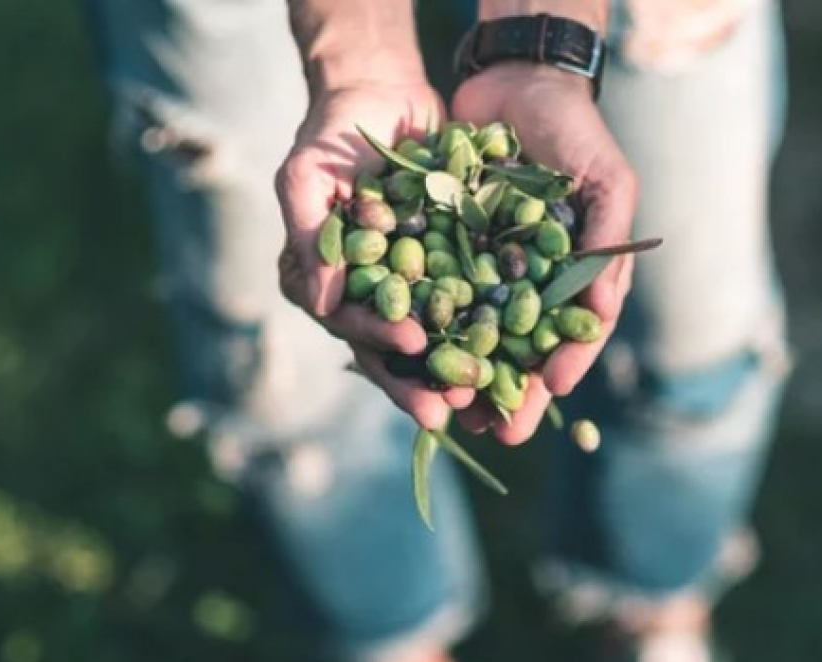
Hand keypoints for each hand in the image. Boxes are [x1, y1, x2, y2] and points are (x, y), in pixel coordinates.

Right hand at [276, 83, 474, 430]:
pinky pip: (467, 305)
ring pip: (432, 338)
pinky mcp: (445, 269)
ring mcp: (406, 285)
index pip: (348, 321)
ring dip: (455, 370)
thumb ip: (308, 236)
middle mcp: (364, 293)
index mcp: (322, 281)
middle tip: (449, 408)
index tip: (410, 341)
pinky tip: (514, 355)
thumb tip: (316, 303)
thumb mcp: (307, 176)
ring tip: (485, 398)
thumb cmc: (332, 133)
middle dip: (419, 379)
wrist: (381, 93)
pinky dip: (487, 331)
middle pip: (391, 347)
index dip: (377, 335)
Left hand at [452, 64, 637, 443]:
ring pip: (473, 330)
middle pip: (519, 346)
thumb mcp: (608, 185)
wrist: (517, 80)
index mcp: (574, 273)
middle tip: (496, 432)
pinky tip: (412, 354)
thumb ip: (606, 249)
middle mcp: (530, 278)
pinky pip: (432, 289)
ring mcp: (485, 265)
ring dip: (463, 372)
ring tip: (450, 411)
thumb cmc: (575, 132)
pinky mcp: (442, 244)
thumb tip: (597, 323)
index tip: (546, 395)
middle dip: (508, 389)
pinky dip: (423, 322)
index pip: (570, 334)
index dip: (560, 366)